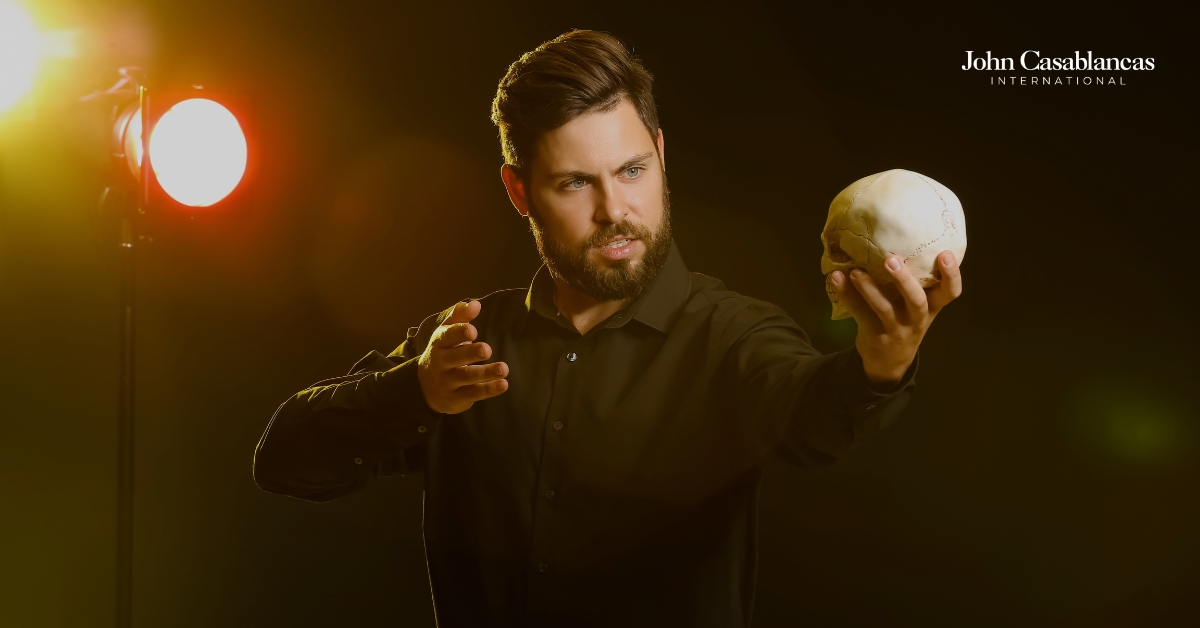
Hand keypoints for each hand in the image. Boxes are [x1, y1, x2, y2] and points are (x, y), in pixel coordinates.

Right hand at [416, 300, 509, 413]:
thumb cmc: (443, 353)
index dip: (458, 333)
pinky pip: (473, 394)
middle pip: (455, 358)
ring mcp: (447, 382)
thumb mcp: (446, 334)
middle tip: (486, 349)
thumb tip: (475, 303)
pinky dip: (488, 390)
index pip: (447, 337)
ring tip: (503, 368)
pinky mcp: (456, 398)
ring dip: (485, 373)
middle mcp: (440, 363)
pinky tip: (503, 384)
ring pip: (466, 377)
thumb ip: (460, 317)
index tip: (472, 330)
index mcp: (439, 344)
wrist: (425, 388)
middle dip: (470, 353)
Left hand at [829, 250, 962, 387]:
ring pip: (884, 308)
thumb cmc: (905, 321)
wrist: (890, 362)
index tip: (945, 253)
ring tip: (855, 272)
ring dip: (868, 288)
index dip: (952, 275)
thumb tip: (895, 239)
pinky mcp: (875, 335)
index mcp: (932, 307)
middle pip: (916, 300)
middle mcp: (917, 318)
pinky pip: (859, 313)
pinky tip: (835, 278)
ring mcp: (896, 329)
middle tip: (891, 259)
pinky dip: (847, 294)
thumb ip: (915, 282)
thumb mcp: (918, 307)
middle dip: (904, 280)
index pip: (951, 292)